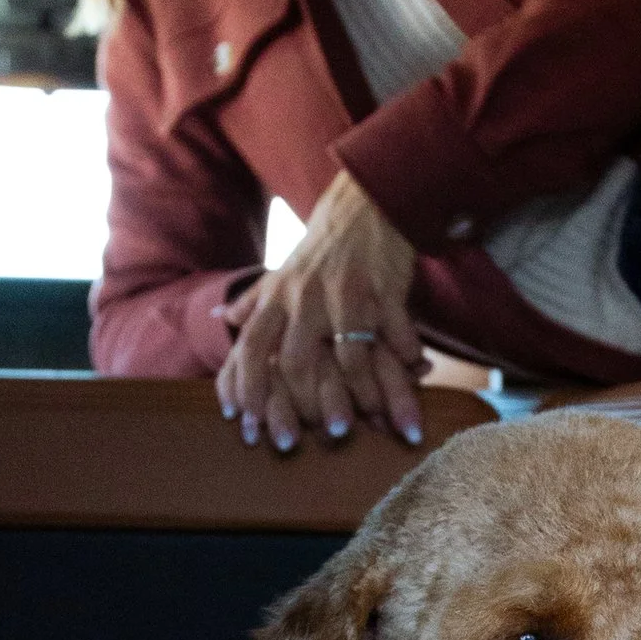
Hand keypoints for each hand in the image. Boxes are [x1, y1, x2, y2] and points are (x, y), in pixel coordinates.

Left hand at [218, 170, 426, 452]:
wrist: (367, 203)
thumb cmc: (324, 245)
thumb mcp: (283, 270)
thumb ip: (255, 299)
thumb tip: (224, 317)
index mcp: (280, 296)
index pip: (253, 348)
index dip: (245, 387)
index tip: (245, 423)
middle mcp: (306, 298)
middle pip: (299, 363)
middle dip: (307, 407)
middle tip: (321, 436)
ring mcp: (346, 295)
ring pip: (350, 358)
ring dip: (365, 395)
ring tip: (376, 422)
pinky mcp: (384, 290)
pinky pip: (394, 333)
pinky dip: (406, 355)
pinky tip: (416, 372)